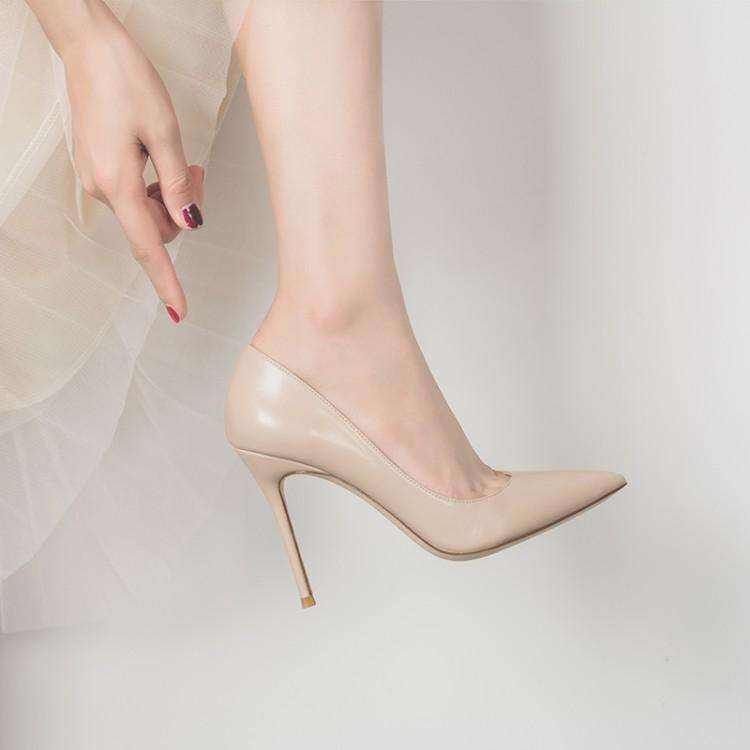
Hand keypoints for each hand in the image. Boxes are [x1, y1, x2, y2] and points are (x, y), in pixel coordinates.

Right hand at [62, 3, 201, 321]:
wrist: (89, 47)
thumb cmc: (126, 81)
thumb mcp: (164, 133)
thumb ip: (178, 185)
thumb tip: (189, 223)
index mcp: (118, 184)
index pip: (149, 247)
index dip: (167, 282)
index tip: (179, 311)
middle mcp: (102, 188)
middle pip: (155, 228)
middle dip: (184, 211)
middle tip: (199, 173)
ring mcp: (97, 178)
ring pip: (147, 211)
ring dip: (172, 196)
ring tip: (187, 163)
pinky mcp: (99, 167)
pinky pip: (136, 194)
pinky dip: (157, 186)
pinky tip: (163, 160)